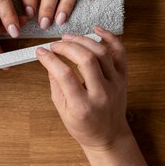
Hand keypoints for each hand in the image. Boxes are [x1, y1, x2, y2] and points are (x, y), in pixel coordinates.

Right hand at [35, 26, 129, 150]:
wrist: (109, 136)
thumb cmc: (84, 126)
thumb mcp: (62, 110)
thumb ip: (55, 84)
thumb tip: (49, 59)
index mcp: (83, 106)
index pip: (65, 75)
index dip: (50, 59)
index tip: (41, 52)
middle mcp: (102, 93)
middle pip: (86, 60)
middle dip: (67, 46)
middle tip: (55, 44)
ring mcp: (115, 84)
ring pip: (102, 53)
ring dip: (83, 40)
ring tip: (69, 37)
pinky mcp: (123, 77)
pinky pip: (120, 52)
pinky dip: (110, 38)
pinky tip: (96, 30)